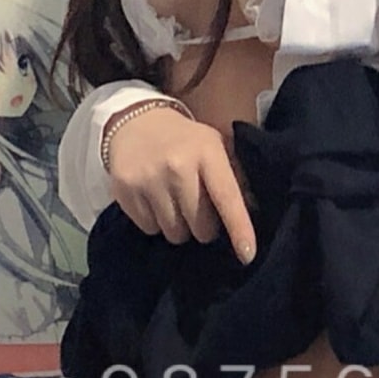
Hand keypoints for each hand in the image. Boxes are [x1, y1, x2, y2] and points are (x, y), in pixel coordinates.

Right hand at [108, 105, 256, 263]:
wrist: (134, 122)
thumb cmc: (186, 140)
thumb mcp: (216, 147)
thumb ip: (236, 178)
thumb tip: (253, 212)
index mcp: (206, 152)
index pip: (227, 197)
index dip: (239, 228)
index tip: (248, 254)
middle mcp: (177, 166)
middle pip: (200, 226)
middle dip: (204, 227)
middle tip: (199, 209)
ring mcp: (148, 179)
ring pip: (174, 232)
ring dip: (179, 226)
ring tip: (175, 204)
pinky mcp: (125, 191)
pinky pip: (149, 229)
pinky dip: (155, 222)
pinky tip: (155, 200)